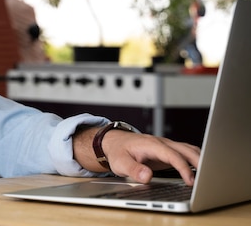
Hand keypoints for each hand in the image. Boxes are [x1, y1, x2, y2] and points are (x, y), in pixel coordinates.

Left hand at [74, 127, 199, 185]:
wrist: (114, 142)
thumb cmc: (118, 151)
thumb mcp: (120, 162)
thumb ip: (133, 169)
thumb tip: (147, 176)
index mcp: (151, 144)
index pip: (172, 155)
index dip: (183, 168)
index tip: (190, 181)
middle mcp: (162, 143)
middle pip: (186, 150)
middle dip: (200, 163)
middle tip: (208, 180)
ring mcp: (166, 146)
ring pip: (189, 150)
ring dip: (201, 161)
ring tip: (210, 176)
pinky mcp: (168, 151)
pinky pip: (186, 153)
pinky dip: (197, 160)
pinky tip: (202, 171)